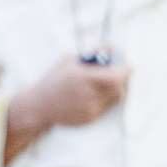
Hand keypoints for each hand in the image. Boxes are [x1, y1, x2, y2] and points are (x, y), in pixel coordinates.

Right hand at [4, 57, 131, 161]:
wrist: (38, 106)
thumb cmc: (54, 79)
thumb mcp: (69, 60)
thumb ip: (92, 53)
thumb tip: (113, 48)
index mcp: (83, 77)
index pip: (116, 77)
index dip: (125, 71)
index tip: (128, 66)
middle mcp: (88, 95)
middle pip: (119, 88)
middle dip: (121, 80)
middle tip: (118, 73)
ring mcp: (90, 109)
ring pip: (115, 98)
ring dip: (114, 89)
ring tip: (101, 83)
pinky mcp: (90, 118)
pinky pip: (106, 107)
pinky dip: (105, 99)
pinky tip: (91, 95)